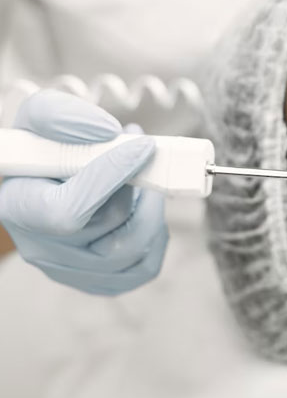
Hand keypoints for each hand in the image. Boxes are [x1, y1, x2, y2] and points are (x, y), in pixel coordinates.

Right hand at [0, 90, 167, 294]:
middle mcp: (41, 248)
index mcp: (19, 208)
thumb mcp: (40, 116)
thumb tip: (109, 133)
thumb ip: (63, 116)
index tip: (142, 145)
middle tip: (144, 155)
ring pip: (135, 249)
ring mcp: (70, 270)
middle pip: (110, 225)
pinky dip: (156, 234)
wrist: (45, 179)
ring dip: (152, 207)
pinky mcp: (98, 281)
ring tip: (144, 179)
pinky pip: (145, 267)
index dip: (112, 176)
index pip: (68, 210)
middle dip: (139, 185)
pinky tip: (142, 208)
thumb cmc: (44, 147)